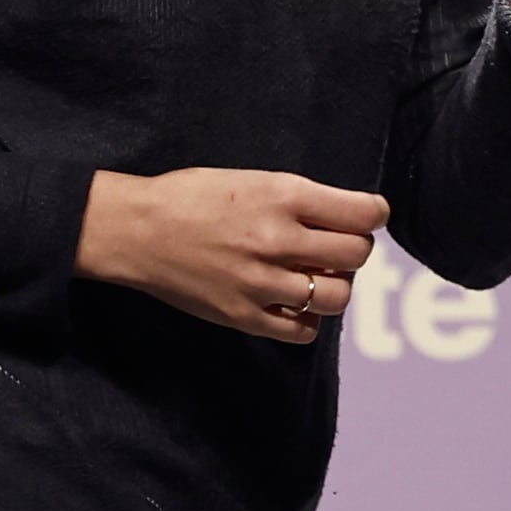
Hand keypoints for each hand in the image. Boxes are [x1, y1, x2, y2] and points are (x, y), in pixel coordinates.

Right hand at [74, 167, 384, 344]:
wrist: (136, 230)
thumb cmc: (193, 196)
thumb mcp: (256, 179)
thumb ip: (302, 199)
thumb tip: (347, 218)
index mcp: (284, 197)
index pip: (364, 214)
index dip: (375, 215)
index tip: (369, 216)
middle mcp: (278, 240)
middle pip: (356, 255)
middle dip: (356, 249)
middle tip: (339, 246)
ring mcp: (260, 282)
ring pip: (336, 296)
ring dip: (336, 286)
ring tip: (318, 276)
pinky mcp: (242, 316)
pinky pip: (302, 331)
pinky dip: (308, 320)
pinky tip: (295, 303)